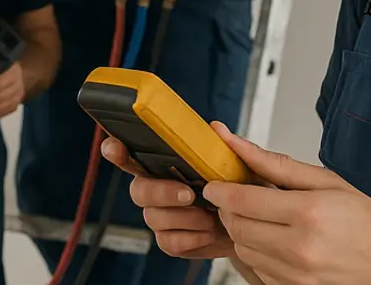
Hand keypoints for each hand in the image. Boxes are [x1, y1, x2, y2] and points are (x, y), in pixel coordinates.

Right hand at [102, 137, 234, 261]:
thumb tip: (216, 127)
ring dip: (184, 218)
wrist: (254, 224)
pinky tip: (209, 232)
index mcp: (164, 163)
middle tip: (188, 194)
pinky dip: (191, 238)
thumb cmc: (241, 189)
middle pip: (137, 190)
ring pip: (153, 218)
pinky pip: (167, 241)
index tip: (115, 148)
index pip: (130, 153)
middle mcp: (155, 188)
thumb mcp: (239, 164)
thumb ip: (225, 148)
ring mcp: (160, 215)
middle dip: (161, 192)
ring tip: (211, 216)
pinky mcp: (170, 239)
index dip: (115, 150)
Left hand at [203, 122, 370, 284]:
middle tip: (239, 198)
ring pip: (243, 250)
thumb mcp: (326, 182)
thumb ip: (275, 164)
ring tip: (262, 219)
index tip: (216, 184)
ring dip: (243, 231)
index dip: (220, 190)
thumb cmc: (364, 221)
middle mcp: (300, 249)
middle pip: (237, 226)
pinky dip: (258, 254)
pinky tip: (275, 242)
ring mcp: (297, 276)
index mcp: (308, 213)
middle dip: (230, 209)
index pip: (241, 201)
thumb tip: (234, 142)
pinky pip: (257, 270)